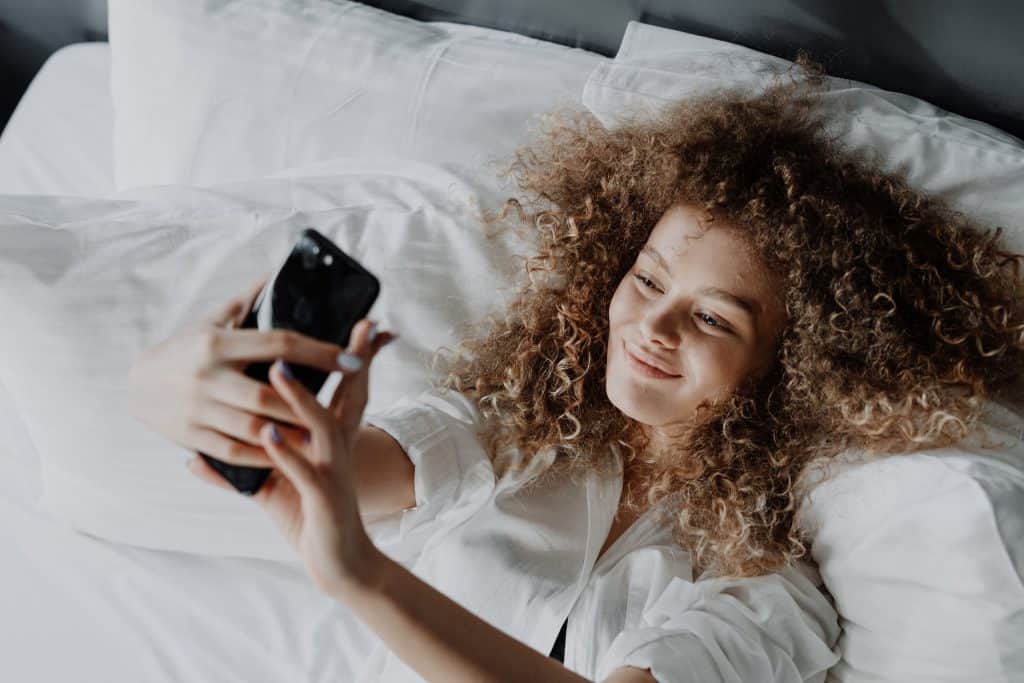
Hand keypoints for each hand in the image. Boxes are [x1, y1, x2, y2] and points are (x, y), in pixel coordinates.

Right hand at [127, 272, 351, 466]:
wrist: (135, 383)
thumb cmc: (186, 348)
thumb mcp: (213, 319)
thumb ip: (249, 299)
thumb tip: (280, 272)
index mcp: (217, 342)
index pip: (279, 344)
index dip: (320, 352)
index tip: (352, 358)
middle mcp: (207, 375)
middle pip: (269, 393)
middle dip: (307, 403)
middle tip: (341, 408)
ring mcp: (197, 408)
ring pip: (254, 427)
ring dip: (290, 433)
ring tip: (322, 436)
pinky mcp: (191, 434)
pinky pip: (234, 450)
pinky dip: (263, 455)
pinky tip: (287, 453)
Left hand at [188, 318, 396, 598]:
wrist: (341, 561)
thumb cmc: (308, 515)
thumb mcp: (276, 483)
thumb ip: (239, 466)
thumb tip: (192, 460)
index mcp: (330, 437)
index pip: (345, 386)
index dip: (351, 354)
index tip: (360, 320)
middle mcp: (338, 447)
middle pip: (350, 394)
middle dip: (347, 358)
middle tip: (352, 322)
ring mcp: (333, 471)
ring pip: (320, 426)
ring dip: (298, 399)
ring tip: (277, 372)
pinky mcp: (324, 497)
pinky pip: (303, 471)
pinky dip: (285, 453)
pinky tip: (267, 435)